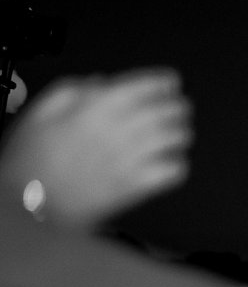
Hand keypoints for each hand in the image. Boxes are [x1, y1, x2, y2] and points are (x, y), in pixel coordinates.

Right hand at [0, 70, 191, 228]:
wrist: (27, 204)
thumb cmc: (28, 161)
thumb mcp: (39, 113)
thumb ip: (71, 91)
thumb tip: (99, 83)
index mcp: (94, 109)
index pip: (143, 87)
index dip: (162, 82)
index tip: (171, 82)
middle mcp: (117, 131)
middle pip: (165, 112)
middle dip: (178, 107)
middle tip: (180, 107)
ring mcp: (129, 160)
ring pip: (174, 140)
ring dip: (181, 133)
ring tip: (180, 132)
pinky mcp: (135, 187)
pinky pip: (171, 173)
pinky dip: (177, 165)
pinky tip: (170, 162)